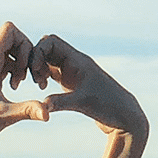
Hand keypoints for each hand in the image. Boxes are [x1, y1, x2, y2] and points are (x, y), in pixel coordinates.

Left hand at [0, 21, 50, 156]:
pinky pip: (3, 64)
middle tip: (25, 78)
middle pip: (11, 38)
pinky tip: (12, 90)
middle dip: (25, 54)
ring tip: (17, 86)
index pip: (8, 30)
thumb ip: (27, 111)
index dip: (24, 42)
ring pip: (8, 52)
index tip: (26, 66)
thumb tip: (49, 114)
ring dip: (19, 64)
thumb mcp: (3, 117)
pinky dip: (12, 72)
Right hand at [29, 35, 147, 138]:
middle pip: (47, 48)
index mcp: (78, 60)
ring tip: (40, 86)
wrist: (123, 115)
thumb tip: (41, 106)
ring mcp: (73, 71)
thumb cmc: (108, 106)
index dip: (38, 53)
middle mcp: (75, 62)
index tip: (36, 72)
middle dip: (35, 61)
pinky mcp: (72, 82)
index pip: (51, 42)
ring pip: (48, 60)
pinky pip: (52, 72)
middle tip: (35, 80)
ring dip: (38, 69)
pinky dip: (44, 76)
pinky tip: (44, 90)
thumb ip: (60, 102)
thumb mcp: (83, 103)